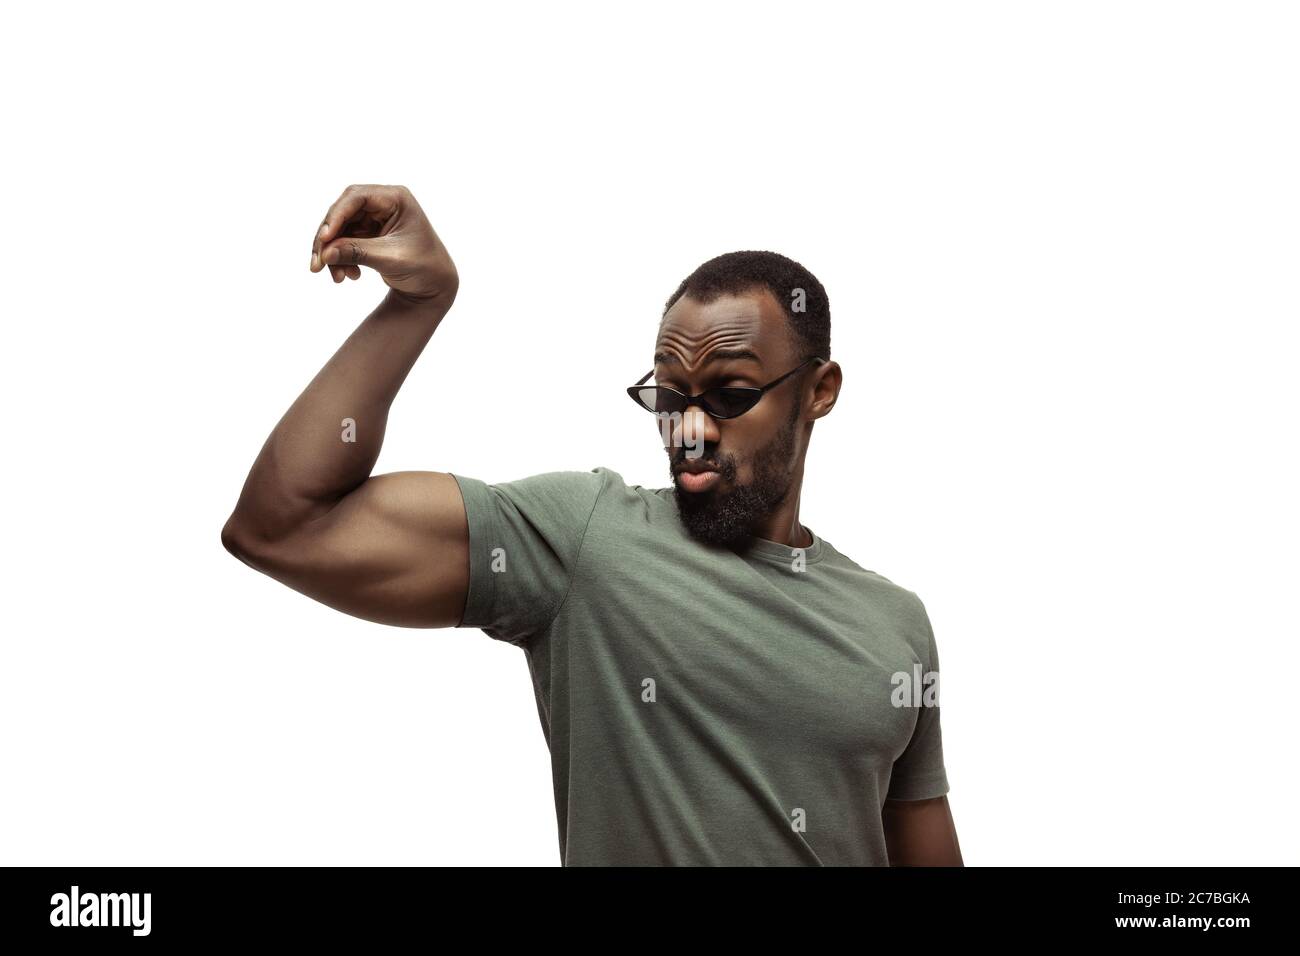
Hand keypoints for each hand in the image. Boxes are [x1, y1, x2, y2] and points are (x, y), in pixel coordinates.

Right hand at [310, 184, 458, 304]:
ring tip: (337, 278)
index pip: (356, 197)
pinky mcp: (368, 233)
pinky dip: (340, 258)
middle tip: (317, 264)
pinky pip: (344, 241)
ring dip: (332, 253)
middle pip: (343, 213)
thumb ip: (357, 252)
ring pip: (340, 229)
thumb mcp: (390, 259)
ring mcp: (374, 217)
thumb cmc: (423, 268)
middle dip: (327, 240)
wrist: (435, 287)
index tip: (323, 238)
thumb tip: (325, 253)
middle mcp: (383, 203)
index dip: (336, 216)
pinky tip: (350, 277)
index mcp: (396, 198)